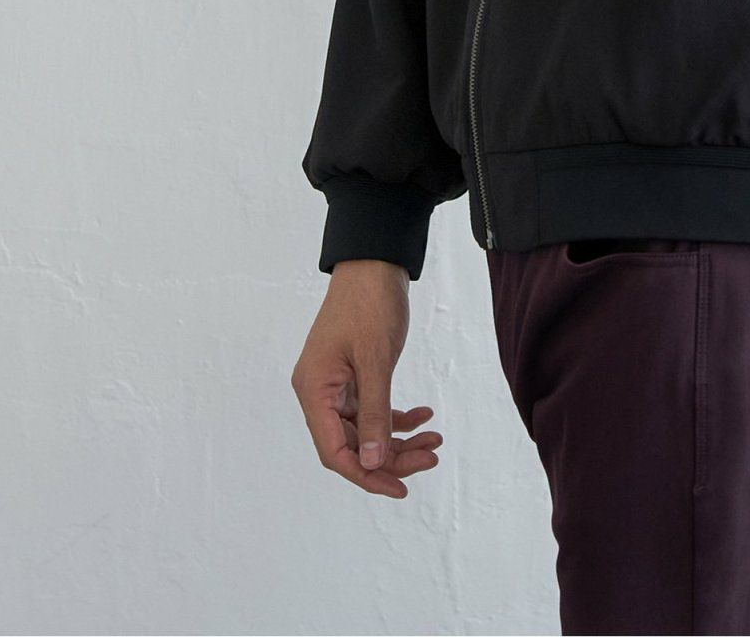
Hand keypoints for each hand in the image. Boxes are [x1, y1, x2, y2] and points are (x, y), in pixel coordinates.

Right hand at [290, 259, 444, 498]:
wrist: (374, 262)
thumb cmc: (369, 304)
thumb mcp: (376, 360)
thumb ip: (374, 413)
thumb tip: (372, 462)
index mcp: (314, 391)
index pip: (334, 452)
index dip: (366, 474)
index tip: (401, 487)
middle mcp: (320, 393)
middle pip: (352, 445)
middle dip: (391, 457)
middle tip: (431, 458)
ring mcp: (336, 384)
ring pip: (365, 429)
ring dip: (399, 439)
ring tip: (435, 441)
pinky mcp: (354, 375)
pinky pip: (373, 409)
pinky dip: (398, 416)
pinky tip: (425, 415)